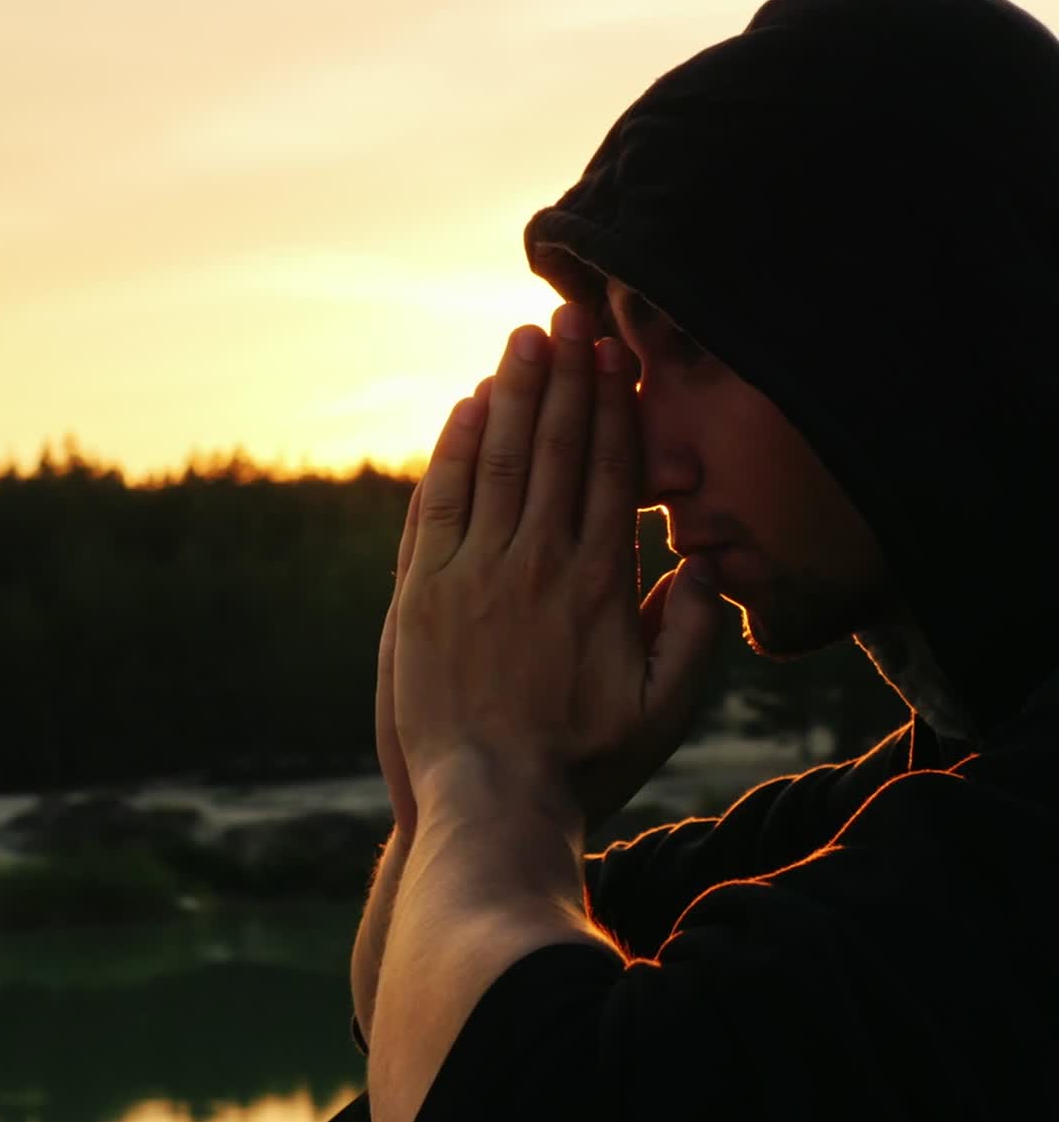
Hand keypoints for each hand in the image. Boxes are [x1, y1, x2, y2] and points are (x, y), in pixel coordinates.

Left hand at [393, 303, 721, 832]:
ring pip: (496, 461)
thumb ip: (691, 634)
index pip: (607, 472)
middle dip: (564, 378)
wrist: (489, 805)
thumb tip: (700, 563)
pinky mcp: (421, 592)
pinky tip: (464, 408)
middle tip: (568, 316)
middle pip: (554, 450)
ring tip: (522, 339)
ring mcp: (474, 573)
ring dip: (511, 394)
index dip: (611, 408)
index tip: (614, 357)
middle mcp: (537, 563)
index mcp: (598, 584)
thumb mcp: (662, 711)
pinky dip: (452, 450)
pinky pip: (439, 502)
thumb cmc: (582, 764)